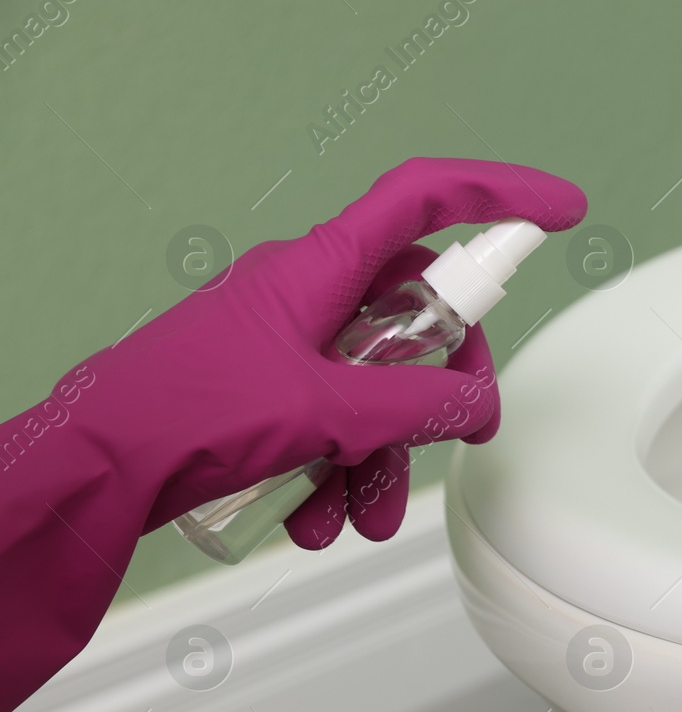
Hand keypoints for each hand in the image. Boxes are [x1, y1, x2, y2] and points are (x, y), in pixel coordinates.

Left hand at [88, 156, 584, 544]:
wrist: (95, 470)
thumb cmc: (180, 413)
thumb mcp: (324, 410)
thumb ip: (416, 407)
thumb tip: (474, 405)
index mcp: (323, 268)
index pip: (426, 200)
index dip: (499, 194)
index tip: (556, 210)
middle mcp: (310, 297)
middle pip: (417, 317)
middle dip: (440, 388)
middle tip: (458, 428)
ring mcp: (288, 347)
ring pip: (377, 387)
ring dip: (387, 455)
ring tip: (370, 510)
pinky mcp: (270, 395)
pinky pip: (336, 424)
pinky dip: (342, 473)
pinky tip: (318, 517)